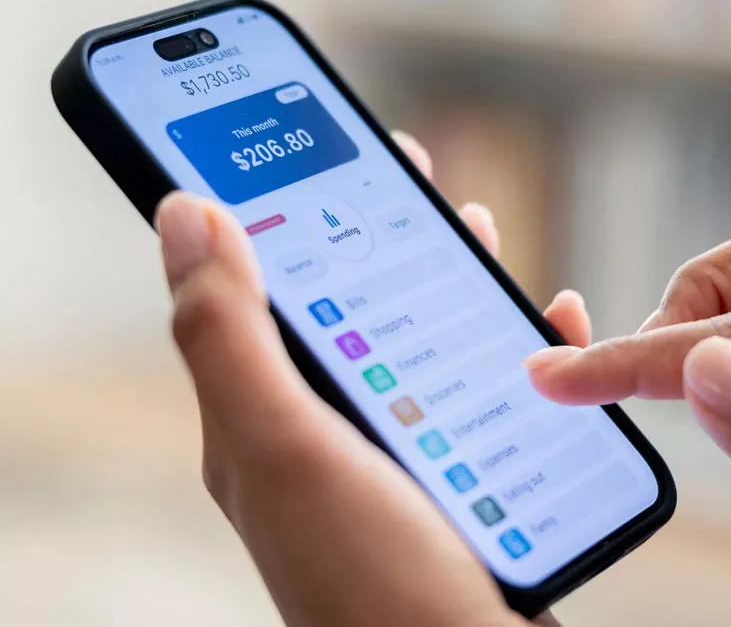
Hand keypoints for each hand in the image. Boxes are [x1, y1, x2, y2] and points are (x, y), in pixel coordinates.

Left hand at [153, 132, 578, 626]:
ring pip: (420, 347)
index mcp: (267, 422)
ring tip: (476, 234)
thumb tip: (183, 212)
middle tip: (413, 177)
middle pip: (349, 312)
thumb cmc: (371, 584)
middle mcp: (328, 440)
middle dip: (377, 236)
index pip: (258, 297)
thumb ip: (229, 331)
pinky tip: (546, 331)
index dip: (278, 216)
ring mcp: (399, 465)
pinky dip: (514, 354)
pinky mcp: (463, 488)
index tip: (317, 147)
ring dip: (447, 283)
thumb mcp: (283, 446)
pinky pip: (483, 400)